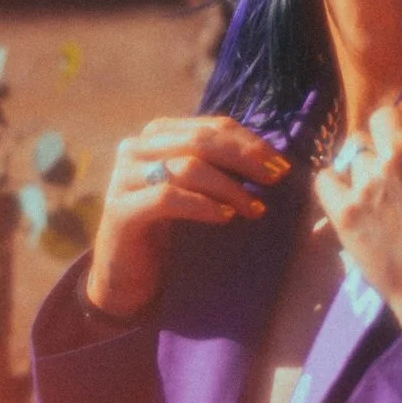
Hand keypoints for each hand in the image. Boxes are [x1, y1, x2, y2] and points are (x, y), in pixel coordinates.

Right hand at [85, 116, 290, 317]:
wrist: (128, 276)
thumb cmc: (167, 229)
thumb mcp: (196, 190)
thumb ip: (218, 167)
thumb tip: (269, 158)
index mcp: (157, 135)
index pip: (211, 126)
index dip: (250, 142)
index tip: (281, 164)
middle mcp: (136, 148)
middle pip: (200, 140)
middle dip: (244, 158)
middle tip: (275, 179)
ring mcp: (124, 178)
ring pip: (187, 167)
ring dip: (229, 187)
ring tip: (255, 208)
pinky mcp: (120, 210)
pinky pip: (168, 198)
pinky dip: (202, 205)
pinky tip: (225, 217)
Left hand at [313, 105, 401, 330]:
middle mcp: (400, 148)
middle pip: (382, 119)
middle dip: (387, 136)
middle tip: (394, 163)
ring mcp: (368, 177)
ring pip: (353, 149)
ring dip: (364, 164)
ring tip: (371, 188)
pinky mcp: (344, 209)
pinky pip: (325, 179)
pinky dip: (334, 186)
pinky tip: (345, 200)